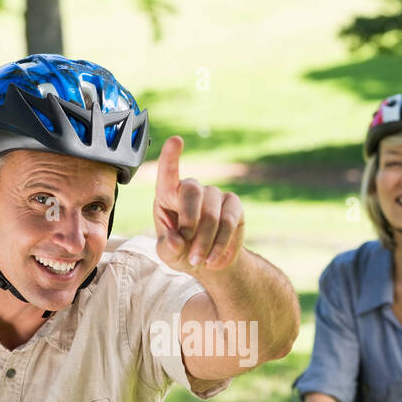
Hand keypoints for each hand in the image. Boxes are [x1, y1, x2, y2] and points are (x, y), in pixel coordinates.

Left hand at [153, 135, 243, 272]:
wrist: (209, 261)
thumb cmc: (182, 252)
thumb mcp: (168, 254)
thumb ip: (166, 247)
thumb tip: (176, 240)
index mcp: (168, 195)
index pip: (168, 172)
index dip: (171, 157)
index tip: (176, 140)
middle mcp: (192, 188)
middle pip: (192, 191)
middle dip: (189, 223)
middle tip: (188, 253)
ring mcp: (215, 194)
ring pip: (211, 214)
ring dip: (205, 242)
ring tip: (198, 261)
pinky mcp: (234, 205)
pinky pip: (229, 222)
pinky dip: (220, 244)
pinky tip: (214, 259)